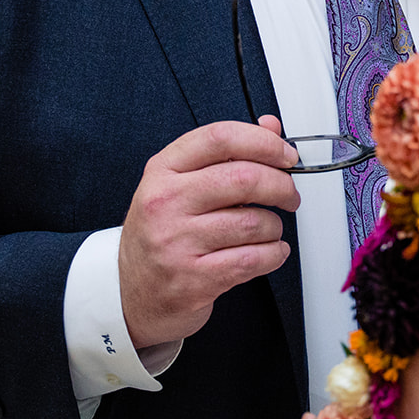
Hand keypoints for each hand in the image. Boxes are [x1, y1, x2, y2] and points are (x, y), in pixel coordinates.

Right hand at [119, 116, 299, 348]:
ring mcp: (177, 243)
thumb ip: (225, 152)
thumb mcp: (179, 184)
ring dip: (274, 226)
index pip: (220, 138)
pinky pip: (253, 259)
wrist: (130, 291)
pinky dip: (274, 254)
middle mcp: (166, 203)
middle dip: (281, 185)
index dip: (264, 142)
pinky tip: (270, 251)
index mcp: (163, 171)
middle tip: (289, 194)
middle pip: (244, 178)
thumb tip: (270, 127)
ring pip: (253, 222)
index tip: (285, 154)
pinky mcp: (193, 279)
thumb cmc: (160, 233)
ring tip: (268, 230)